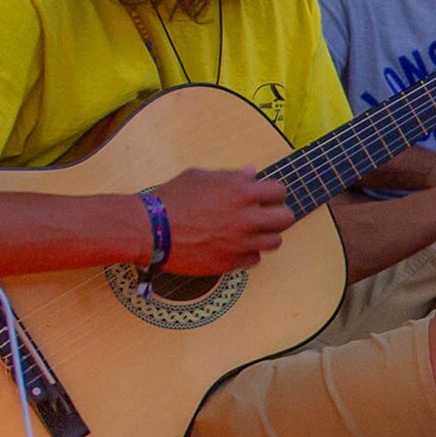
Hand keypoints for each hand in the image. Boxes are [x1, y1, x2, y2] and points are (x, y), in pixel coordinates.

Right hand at [152, 167, 293, 272]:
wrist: (150, 229)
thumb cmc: (172, 198)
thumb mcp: (200, 176)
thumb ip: (230, 176)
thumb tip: (252, 173)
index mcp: (241, 192)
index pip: (279, 191)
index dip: (273, 193)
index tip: (265, 196)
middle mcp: (246, 218)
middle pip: (286, 219)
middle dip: (277, 215)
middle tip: (265, 215)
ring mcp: (240, 243)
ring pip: (275, 242)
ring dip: (265, 235)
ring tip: (250, 232)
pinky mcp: (229, 262)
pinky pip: (254, 259)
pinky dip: (248, 253)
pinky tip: (235, 246)